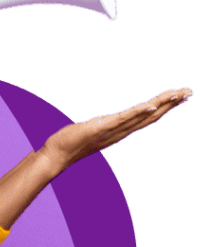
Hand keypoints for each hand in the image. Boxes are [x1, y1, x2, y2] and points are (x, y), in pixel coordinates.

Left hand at [42, 87, 193, 172]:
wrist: (57, 155)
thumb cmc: (73, 142)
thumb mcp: (95, 130)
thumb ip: (105, 125)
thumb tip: (109, 121)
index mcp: (121, 130)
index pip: (148, 117)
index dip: (166, 107)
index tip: (182, 96)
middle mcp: (121, 131)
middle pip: (152, 116)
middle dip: (172, 104)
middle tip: (190, 91)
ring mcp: (112, 130)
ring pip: (142, 116)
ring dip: (161, 104)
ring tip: (178, 94)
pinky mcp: (101, 127)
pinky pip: (123, 119)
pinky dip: (138, 112)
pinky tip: (151, 104)